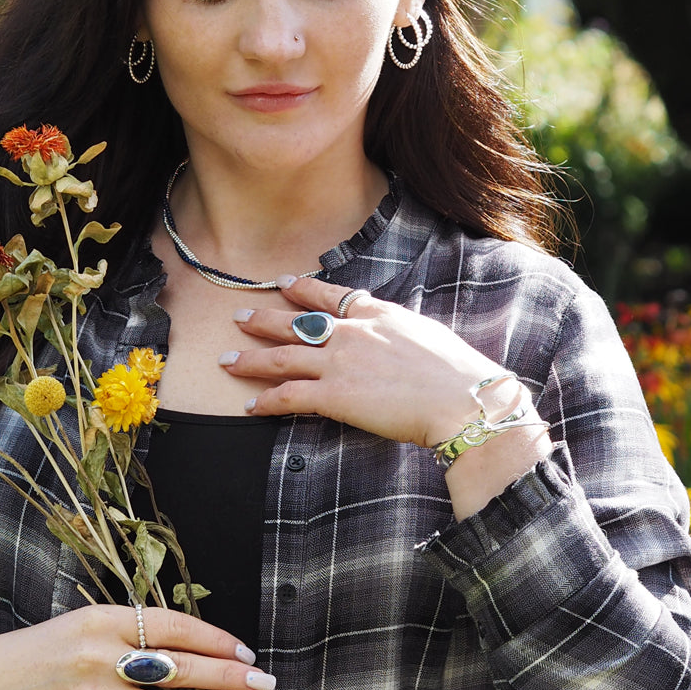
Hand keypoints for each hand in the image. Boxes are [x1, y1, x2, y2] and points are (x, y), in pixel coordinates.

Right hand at [0, 604, 273, 689]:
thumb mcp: (89, 621)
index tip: (245, 651)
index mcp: (104, 619)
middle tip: (263, 683)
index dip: (214, 638)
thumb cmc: (51, 646)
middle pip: (179, 667)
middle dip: (228, 676)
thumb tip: (197, 646)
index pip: (173, 625)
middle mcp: (101, 656)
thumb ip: (136, 629)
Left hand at [220, 275, 512, 447]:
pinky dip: (266, 401)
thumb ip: (401, 336)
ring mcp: (340, 362)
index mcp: (379, 315)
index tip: (283, 282)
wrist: (464, 401)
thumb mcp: (429, 339)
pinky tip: (250, 406)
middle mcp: (353, 333)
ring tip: (226, 360)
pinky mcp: (334, 395)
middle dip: (264, 320)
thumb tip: (396, 342)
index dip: (303, 289)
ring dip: (250, 359)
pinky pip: (289, 396)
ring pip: (282, 357)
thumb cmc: (460, 376)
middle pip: (297, 322)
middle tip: (238, 316)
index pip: (332, 296)